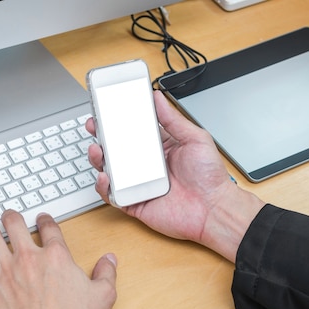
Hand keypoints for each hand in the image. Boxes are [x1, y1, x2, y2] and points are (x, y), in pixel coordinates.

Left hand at [0, 210, 117, 308]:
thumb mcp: (103, 296)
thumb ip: (106, 273)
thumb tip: (109, 259)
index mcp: (56, 256)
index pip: (48, 228)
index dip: (44, 220)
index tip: (42, 219)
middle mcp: (29, 259)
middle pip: (14, 226)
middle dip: (11, 217)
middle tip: (9, 215)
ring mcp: (7, 274)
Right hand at [87, 90, 264, 260]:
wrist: (215, 210)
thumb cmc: (210, 178)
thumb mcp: (195, 138)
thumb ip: (173, 119)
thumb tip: (157, 99)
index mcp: (160, 148)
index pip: (134, 131)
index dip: (119, 121)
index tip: (108, 109)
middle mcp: (147, 166)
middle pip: (117, 149)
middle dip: (102, 136)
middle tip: (94, 125)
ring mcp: (139, 184)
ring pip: (111, 170)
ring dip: (99, 159)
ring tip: (97, 149)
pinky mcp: (135, 203)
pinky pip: (113, 195)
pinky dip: (104, 187)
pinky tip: (105, 176)